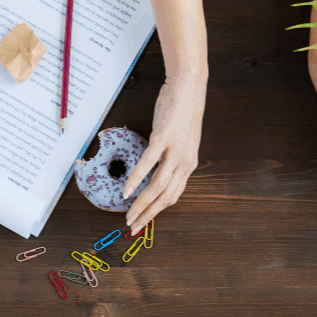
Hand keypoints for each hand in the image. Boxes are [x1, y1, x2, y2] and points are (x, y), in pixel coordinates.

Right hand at [124, 72, 206, 233]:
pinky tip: (127, 190)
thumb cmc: (182, 113)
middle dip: (148, 215)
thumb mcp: (182, 141)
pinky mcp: (163, 137)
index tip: (143, 223)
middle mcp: (184, 161)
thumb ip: (172, 158)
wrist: (189, 88)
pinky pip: (148, 163)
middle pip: (165, 196)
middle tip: (133, 227)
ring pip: (158, 185)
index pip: (173, 196)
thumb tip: (156, 173)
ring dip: (141, 203)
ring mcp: (175, 150)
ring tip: (128, 214)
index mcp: (189, 164)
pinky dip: (136, 179)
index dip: (157, 212)